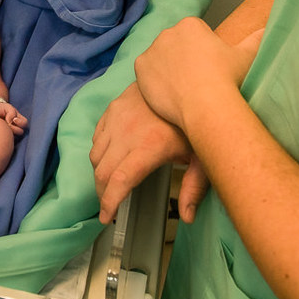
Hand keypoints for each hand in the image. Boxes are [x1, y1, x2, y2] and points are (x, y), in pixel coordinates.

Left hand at [0, 102, 27, 135]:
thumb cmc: (1, 108)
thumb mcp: (7, 107)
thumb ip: (11, 113)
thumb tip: (11, 122)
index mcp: (19, 119)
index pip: (25, 123)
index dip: (21, 122)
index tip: (14, 119)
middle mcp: (16, 126)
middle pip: (21, 132)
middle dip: (14, 128)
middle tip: (7, 124)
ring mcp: (11, 132)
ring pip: (14, 136)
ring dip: (8, 131)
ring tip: (2, 125)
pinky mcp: (4, 135)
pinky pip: (6, 139)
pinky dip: (3, 134)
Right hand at [90, 81, 204, 223]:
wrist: (186, 81)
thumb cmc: (195, 121)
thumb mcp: (203, 156)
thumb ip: (195, 188)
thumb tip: (188, 217)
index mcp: (150, 147)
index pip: (120, 180)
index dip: (109, 202)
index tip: (107, 217)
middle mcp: (127, 133)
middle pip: (102, 171)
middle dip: (102, 193)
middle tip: (110, 205)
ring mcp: (117, 119)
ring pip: (95, 155)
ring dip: (99, 173)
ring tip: (109, 184)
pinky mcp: (112, 109)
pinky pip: (96, 137)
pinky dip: (99, 152)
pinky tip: (110, 158)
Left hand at [133, 17, 252, 131]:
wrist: (206, 105)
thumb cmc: (229, 78)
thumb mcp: (247, 56)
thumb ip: (257, 39)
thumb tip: (268, 29)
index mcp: (191, 25)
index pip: (195, 35)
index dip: (203, 53)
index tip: (211, 69)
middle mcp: (168, 32)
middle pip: (175, 45)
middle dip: (184, 59)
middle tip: (198, 81)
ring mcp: (151, 49)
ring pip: (160, 59)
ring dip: (169, 69)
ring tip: (184, 90)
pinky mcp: (140, 67)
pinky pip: (146, 72)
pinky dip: (154, 81)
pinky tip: (170, 93)